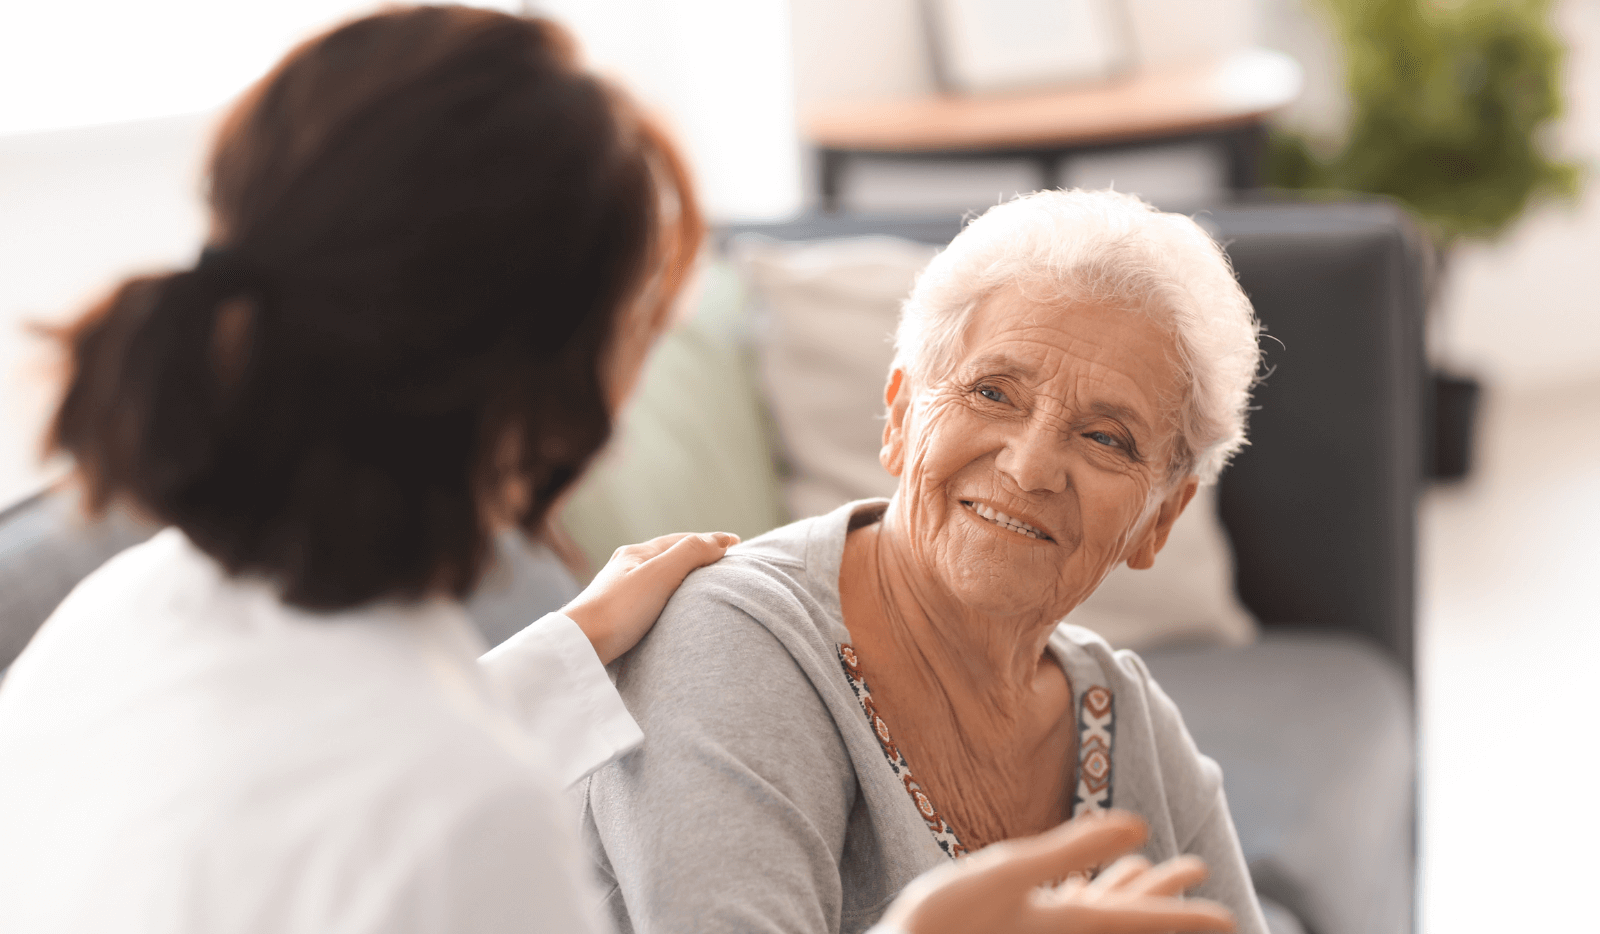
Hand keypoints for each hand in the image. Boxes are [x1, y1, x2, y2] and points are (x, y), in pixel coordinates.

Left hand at [562, 531, 738, 663]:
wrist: (579, 648)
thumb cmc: (618, 611)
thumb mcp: (660, 575)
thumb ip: (690, 554)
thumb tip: (720, 542)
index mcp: (635, 554)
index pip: (681, 540)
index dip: (710, 541)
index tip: (737, 545)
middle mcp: (625, 569)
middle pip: (668, 556)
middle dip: (696, 555)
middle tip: (723, 562)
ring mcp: (618, 592)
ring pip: (658, 577)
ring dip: (682, 576)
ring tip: (703, 584)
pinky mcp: (615, 617)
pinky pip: (650, 598)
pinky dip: (669, 596)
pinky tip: (672, 609)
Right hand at [880, 811, 1234, 933]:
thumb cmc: (942, 924)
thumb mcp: (1005, 875)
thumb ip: (1070, 849)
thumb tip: (1139, 824)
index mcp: (1068, 926)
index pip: (1140, 920)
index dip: (1185, 915)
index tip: (1227, 919)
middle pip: (1126, 919)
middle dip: (1163, 897)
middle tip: (1200, 878)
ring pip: (1101, 917)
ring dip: (1130, 894)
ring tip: (1156, 870)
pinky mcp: (1017, 931)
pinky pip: (1071, 917)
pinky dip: (1092, 898)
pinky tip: (1090, 884)